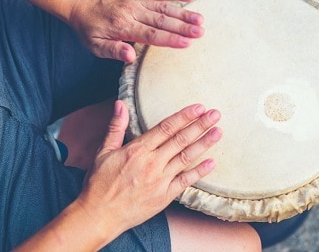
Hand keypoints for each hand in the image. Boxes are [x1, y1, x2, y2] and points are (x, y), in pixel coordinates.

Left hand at [68, 0, 204, 61]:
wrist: (81, 4)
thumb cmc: (90, 29)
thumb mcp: (95, 46)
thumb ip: (114, 50)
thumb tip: (130, 56)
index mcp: (123, 26)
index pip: (151, 34)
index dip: (170, 39)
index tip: (187, 43)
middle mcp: (132, 11)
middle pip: (162, 20)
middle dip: (183, 26)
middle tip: (201, 32)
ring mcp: (137, 0)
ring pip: (164, 6)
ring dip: (184, 13)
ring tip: (201, 19)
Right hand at [77, 100, 221, 239]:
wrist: (99, 215)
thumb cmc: (100, 183)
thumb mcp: (103, 152)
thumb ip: (115, 127)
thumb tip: (120, 104)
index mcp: (138, 149)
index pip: (166, 127)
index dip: (184, 116)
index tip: (199, 107)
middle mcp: (152, 163)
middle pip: (181, 139)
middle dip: (200, 125)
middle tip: (215, 114)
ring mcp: (160, 180)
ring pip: (186, 157)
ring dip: (204, 143)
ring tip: (218, 132)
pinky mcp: (164, 196)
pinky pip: (186, 181)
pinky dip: (200, 172)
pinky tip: (212, 162)